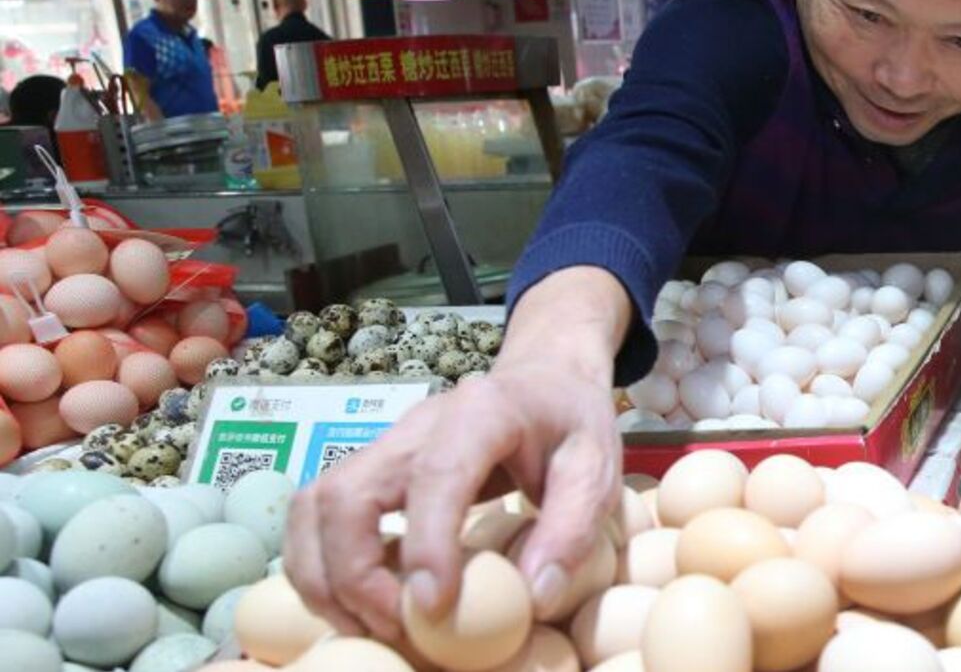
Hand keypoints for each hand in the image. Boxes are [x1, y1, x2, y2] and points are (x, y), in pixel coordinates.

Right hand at [284, 267, 632, 638]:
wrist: (545, 381)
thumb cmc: (571, 425)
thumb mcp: (597, 470)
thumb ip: (572, 529)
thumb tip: (534, 597)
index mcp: (480, 414)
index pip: (435, 476)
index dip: (424, 545)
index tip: (432, 609)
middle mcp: (415, 425)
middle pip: (344, 494)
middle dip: (354, 574)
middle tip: (397, 628)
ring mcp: (384, 445)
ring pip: (314, 507)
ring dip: (324, 576)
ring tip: (370, 625)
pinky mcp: (370, 468)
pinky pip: (317, 517)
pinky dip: (321, 566)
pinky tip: (362, 602)